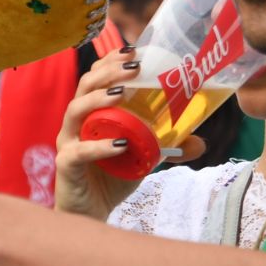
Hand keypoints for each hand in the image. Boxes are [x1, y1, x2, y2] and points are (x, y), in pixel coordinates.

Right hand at [55, 46, 200, 221]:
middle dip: (109, 72)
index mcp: (92, 113)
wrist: (92, 216)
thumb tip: (199, 142)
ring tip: (122, 94)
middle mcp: (76, 123)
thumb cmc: (112, 179)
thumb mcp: (144, 159)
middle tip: (134, 67)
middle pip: (85, 86)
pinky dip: (100, 146)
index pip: (96, 78)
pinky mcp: (66, 165)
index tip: (134, 50)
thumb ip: (166, 148)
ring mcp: (68, 142)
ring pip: (76, 110)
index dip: (112, 62)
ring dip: (99, 99)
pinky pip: (79, 151)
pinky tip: (120, 144)